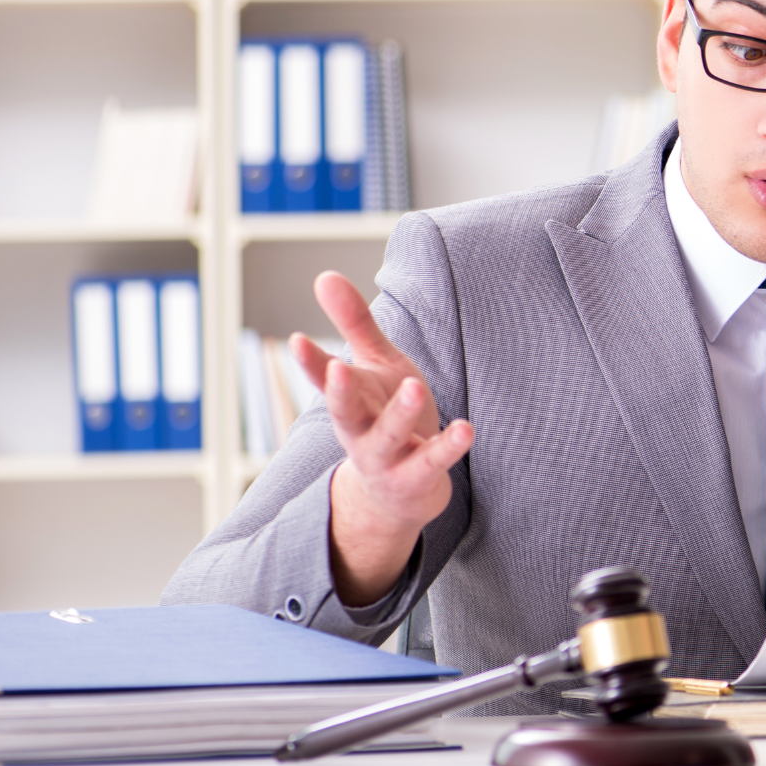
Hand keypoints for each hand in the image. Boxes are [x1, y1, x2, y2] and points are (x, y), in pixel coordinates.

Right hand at [292, 272, 473, 607]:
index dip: (311, 362)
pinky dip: (448, 446)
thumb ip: (354, 324)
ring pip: (388, 438)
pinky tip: (466, 429)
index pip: (325, 380)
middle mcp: (359, 431)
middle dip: (340, 392)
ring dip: (400, 414)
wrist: (401, 490)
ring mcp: (386, 459)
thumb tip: (324, 275)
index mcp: (350, 401)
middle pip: (345, 413)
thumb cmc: (386, 414)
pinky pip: (432, 462)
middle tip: (339, 367)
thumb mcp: (374, 366)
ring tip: (415, 386)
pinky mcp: (416, 478)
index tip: (298, 339)